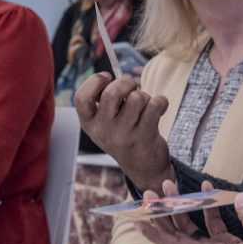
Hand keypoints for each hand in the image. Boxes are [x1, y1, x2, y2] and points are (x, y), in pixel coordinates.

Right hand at [74, 73, 173, 189]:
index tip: (107, 76)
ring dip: (145, 96)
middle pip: (112, 92)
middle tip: (132, 86)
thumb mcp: (106, 124)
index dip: (94, 81)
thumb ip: (106, 102)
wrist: (143, 167)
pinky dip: (161, 102)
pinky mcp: (144, 137)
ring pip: (137, 98)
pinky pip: (154, 105)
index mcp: (89, 124)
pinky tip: (159, 109)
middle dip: (126, 82)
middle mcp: (103, 131)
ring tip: (145, 106)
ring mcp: (123, 135)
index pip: (81, 98)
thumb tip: (116, 76)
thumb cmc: (124, 136)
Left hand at [140, 180, 242, 243]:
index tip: (140, 219)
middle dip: (163, 214)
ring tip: (170, 186)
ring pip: (191, 229)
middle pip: (178, 235)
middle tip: (152, 192)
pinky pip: (210, 225)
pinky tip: (207, 189)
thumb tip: (238, 198)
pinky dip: (206, 208)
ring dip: (180, 208)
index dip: (157, 233)